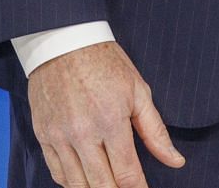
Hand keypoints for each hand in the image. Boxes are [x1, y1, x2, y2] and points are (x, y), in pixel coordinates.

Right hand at [25, 41, 185, 187]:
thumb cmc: (106, 64)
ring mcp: (59, 137)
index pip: (126, 172)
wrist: (64, 44)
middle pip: (100, 184)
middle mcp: (83, 133)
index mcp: (111, 120)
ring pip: (76, 184)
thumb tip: (175, 160)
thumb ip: (155, 131)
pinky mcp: (43, 137)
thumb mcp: (139, 91)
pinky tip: (86, 182)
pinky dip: (72, 183)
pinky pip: (57, 173)